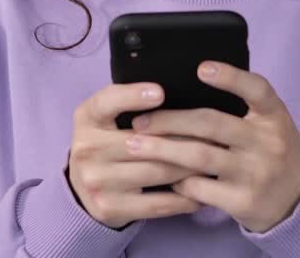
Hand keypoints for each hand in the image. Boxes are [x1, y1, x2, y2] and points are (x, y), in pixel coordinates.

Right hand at [67, 82, 204, 228]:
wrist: (84, 190)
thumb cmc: (107, 143)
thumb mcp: (105, 117)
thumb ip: (126, 102)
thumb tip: (171, 92)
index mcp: (87, 119)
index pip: (106, 102)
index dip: (132, 96)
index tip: (161, 92)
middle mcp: (86, 149)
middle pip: (144, 141)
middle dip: (184, 138)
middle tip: (215, 134)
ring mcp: (97, 181)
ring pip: (157, 171)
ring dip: (191, 167)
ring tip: (215, 160)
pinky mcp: (110, 208)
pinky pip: (158, 203)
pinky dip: (185, 198)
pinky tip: (203, 191)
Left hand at [126, 62, 299, 232]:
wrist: (299, 199)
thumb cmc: (271, 150)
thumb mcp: (269, 124)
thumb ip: (241, 107)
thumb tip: (185, 88)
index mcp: (274, 116)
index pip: (257, 89)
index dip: (231, 77)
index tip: (201, 67)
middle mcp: (267, 143)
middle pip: (212, 123)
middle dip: (170, 120)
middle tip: (140, 121)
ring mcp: (256, 173)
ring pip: (199, 156)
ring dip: (162, 150)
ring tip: (136, 145)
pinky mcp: (243, 201)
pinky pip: (200, 188)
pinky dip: (177, 180)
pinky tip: (162, 175)